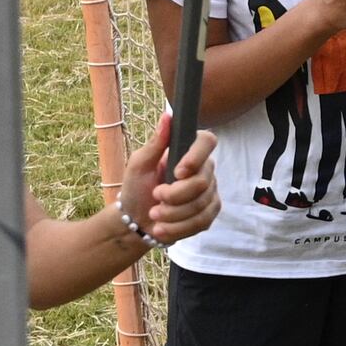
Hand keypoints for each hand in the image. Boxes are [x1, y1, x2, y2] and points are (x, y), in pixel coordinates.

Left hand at [124, 116, 220, 246]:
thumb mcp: (139, 164)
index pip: (207, 142)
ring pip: (201, 205)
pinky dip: (178, 227)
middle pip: (202, 182)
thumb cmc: (136, 188)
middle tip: (156, 197)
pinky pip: (202, 222)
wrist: (135, 220)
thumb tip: (167, 117)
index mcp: (188, 151)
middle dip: (175, 195)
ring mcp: (210, 192)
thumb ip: (155, 143)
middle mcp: (204, 169)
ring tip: (154, 214)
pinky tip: (162, 228)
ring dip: (172, 214)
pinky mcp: (209, 214)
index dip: (196, 157)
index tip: (178, 172)